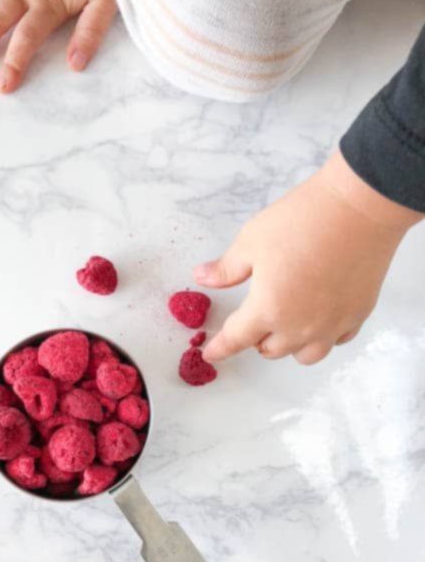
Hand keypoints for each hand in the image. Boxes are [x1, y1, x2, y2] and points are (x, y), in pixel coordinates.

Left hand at [195, 152, 421, 365]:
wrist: (359, 206)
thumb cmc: (302, 220)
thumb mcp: (252, 241)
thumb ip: (226, 269)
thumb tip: (202, 277)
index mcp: (268, 309)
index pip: (236, 339)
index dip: (220, 348)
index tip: (211, 353)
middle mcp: (300, 327)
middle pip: (270, 350)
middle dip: (255, 339)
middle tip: (252, 320)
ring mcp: (332, 324)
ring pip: (304, 355)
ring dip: (288, 345)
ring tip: (285, 324)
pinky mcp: (358, 314)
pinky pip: (336, 341)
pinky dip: (322, 337)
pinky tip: (317, 318)